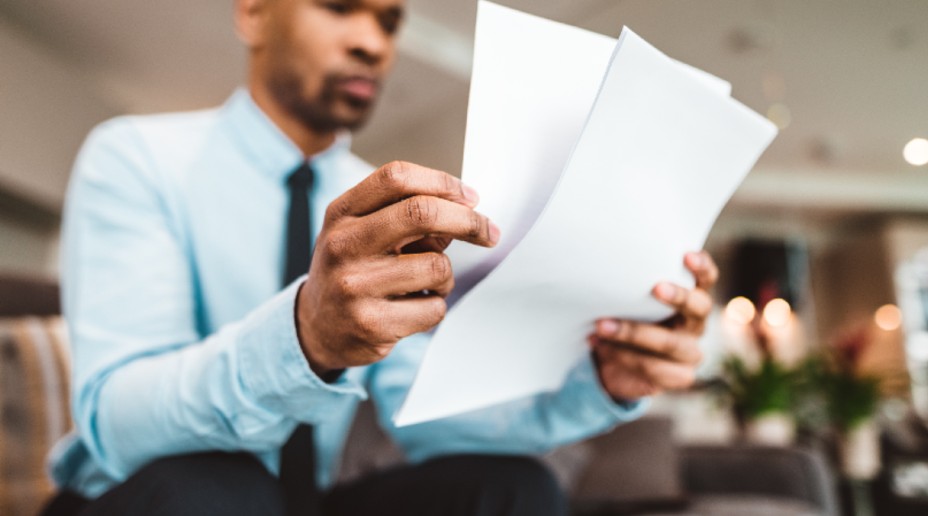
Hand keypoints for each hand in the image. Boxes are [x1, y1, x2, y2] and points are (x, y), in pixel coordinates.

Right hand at [296, 161, 498, 375]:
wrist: (315, 328)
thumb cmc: (351, 269)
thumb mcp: (362, 231)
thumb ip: (405, 215)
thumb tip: (465, 213)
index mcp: (341, 213)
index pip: (396, 177)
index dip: (443, 182)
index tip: (471, 198)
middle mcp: (343, 245)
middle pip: (421, 213)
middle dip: (467, 221)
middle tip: (489, 232)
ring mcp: (355, 286)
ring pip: (437, 267)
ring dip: (446, 276)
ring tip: (426, 285)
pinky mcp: (371, 323)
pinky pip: (434, 308)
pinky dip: (434, 307)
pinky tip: (411, 309)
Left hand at [589, 251, 717, 400]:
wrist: (614, 364)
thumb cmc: (623, 319)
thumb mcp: (627, 301)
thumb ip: (630, 287)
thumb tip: (603, 267)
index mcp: (691, 298)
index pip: (707, 279)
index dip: (702, 267)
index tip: (686, 255)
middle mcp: (696, 323)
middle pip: (699, 308)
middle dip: (678, 297)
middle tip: (655, 287)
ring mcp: (691, 352)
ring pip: (670, 342)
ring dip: (633, 333)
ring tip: (602, 325)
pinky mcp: (680, 376)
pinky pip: (654, 367)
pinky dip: (624, 356)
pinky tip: (602, 347)